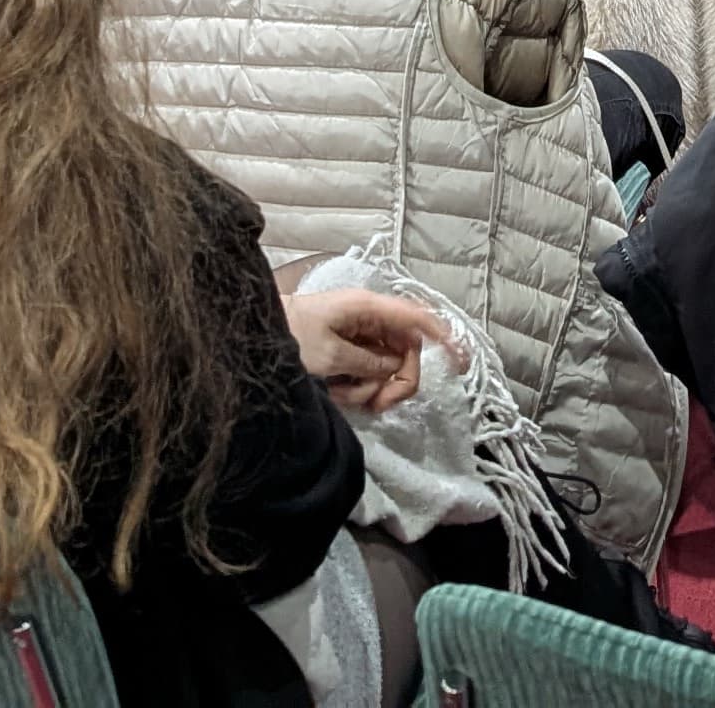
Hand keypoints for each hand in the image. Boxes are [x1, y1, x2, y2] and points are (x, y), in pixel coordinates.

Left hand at [286, 285, 459, 415]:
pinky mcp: (350, 352)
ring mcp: (360, 336)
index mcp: (367, 308)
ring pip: (389, 369)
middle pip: (407, 352)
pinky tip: (337, 394)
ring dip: (371, 389)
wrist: (253, 338)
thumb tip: (394, 368)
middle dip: (396, 383)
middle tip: (377, 405)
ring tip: (341, 395)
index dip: (442, 337)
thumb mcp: (329, 354)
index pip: (416, 318)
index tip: (460, 361)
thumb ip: (368, 362)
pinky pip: (369, 374)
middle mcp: (369, 320)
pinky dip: (358, 389)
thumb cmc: (289, 338)